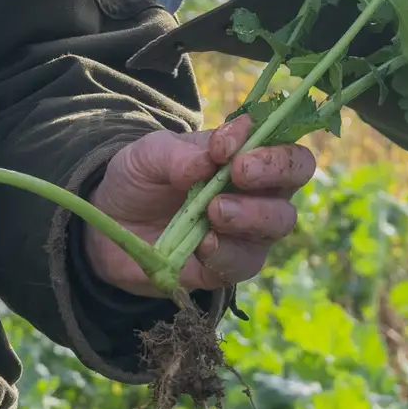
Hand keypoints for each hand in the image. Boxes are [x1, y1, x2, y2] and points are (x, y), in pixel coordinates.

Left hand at [83, 116, 314, 294]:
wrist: (111, 227)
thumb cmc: (139, 181)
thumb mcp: (148, 155)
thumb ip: (178, 153)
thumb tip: (210, 159)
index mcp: (244, 154)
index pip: (281, 142)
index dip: (266, 143)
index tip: (222, 147)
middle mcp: (256, 190)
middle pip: (296, 177)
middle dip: (273, 172)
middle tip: (237, 174)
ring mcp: (247, 230)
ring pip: (279, 222)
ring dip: (251, 215)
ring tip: (215, 211)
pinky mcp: (229, 265)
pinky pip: (246, 262)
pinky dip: (227, 252)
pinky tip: (203, 245)